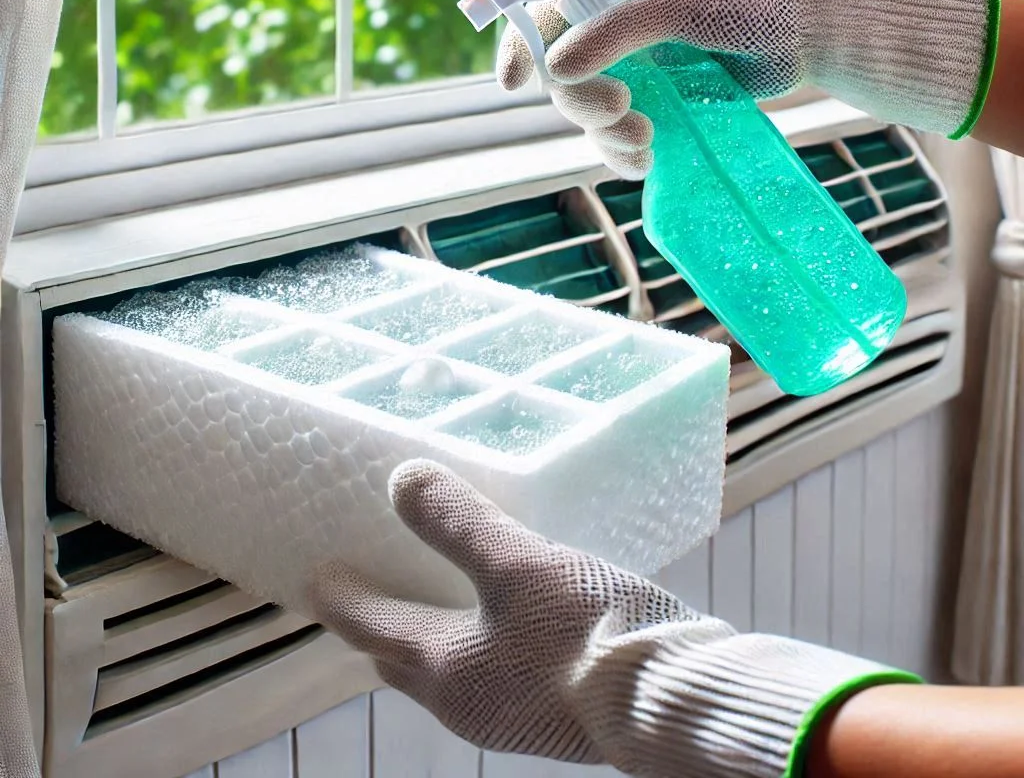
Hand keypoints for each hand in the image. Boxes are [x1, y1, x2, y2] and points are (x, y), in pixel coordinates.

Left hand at [308, 458, 704, 763]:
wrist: (668, 701)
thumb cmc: (587, 634)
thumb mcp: (518, 564)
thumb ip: (458, 523)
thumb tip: (400, 481)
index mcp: (446, 669)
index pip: (370, 628)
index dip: (340, 599)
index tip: (316, 576)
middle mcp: (466, 702)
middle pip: (400, 660)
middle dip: (377, 624)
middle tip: (367, 585)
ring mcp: (509, 714)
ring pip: (445, 672)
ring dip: (425, 636)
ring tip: (431, 594)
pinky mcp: (549, 712)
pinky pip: (487, 674)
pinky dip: (472, 644)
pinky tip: (504, 617)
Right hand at [498, 0, 994, 178]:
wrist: (811, 33)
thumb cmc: (751, 2)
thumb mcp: (679, 6)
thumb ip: (615, 31)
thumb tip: (555, 70)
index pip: (546, 13)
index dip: (520, 46)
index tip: (509, 84)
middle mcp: (619, 28)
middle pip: (566, 75)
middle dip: (583, 103)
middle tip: (622, 115)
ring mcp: (639, 68)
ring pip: (591, 112)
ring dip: (606, 134)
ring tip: (644, 143)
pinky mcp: (662, 103)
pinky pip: (621, 135)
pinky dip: (624, 154)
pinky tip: (645, 162)